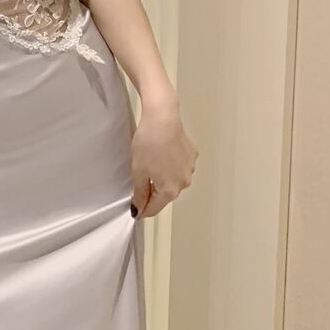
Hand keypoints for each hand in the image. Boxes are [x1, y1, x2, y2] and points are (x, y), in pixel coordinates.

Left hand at [129, 99, 197, 218]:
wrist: (162, 119)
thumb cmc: (148, 143)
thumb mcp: (138, 171)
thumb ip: (139, 193)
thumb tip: (138, 208)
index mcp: (170, 190)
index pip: (154, 208)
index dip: (143, 210)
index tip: (136, 210)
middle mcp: (184, 182)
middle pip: (165, 194)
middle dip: (153, 191)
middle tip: (141, 179)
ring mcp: (190, 168)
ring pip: (174, 179)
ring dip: (164, 176)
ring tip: (152, 160)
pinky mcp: (193, 155)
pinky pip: (180, 165)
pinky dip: (172, 163)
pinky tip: (163, 152)